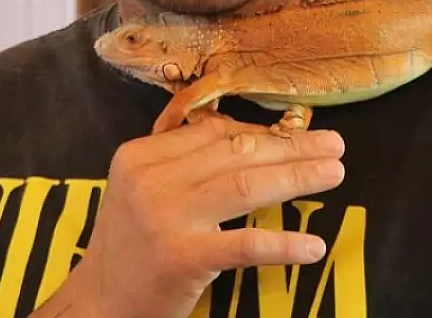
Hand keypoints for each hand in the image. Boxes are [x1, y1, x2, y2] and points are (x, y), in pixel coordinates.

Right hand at [61, 115, 345, 317]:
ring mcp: (165, 218)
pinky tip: (312, 246)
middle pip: (236, 152)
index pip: (213, 132)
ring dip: (297, 178)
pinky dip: (283, 244)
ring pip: (246, 185)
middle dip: (291, 146)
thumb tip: (252, 138)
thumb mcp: (142, 193)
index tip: (297, 135)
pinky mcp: (182, 258)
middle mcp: (150, 180)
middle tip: (334, 145)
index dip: (262, 131)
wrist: (97, 306)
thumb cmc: (129, 249)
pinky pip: (245, 244)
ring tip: (334, 173)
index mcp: (140, 156)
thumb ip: (183, 164)